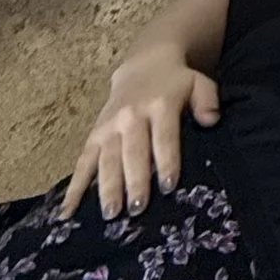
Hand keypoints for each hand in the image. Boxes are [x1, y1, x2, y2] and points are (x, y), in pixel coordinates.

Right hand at [63, 44, 219, 218]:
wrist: (144, 66)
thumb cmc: (176, 84)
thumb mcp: (198, 84)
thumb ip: (207, 101)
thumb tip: (211, 120)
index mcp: (160, 105)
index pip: (164, 136)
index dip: (166, 160)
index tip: (168, 186)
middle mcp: (130, 116)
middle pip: (132, 152)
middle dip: (134, 181)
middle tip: (136, 209)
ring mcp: (109, 126)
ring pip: (106, 159)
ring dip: (106, 187)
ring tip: (110, 214)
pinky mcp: (94, 135)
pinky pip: (82, 162)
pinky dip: (74, 187)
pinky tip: (68, 212)